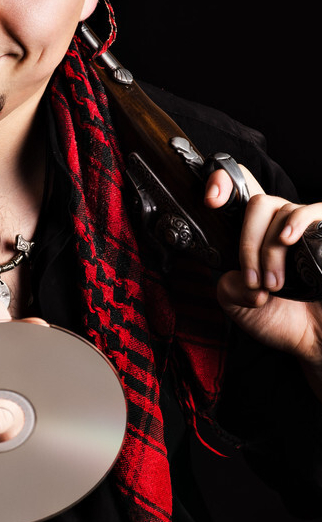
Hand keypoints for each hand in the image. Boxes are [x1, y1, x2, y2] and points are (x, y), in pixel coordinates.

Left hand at [204, 166, 321, 379]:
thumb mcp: (237, 304)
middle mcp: (277, 224)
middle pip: (256, 204)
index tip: (210, 200)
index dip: (222, 183)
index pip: (236, 192)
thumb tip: (244, 278)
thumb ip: (228, 286)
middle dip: (248, 243)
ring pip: (281, 212)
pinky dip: (297, 223)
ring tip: (274, 285)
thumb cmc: (277, 317)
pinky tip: (288, 240)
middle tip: (253, 280)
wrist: (314, 338)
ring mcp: (304, 226)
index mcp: (252, 234)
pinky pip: (314, 211)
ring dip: (270, 251)